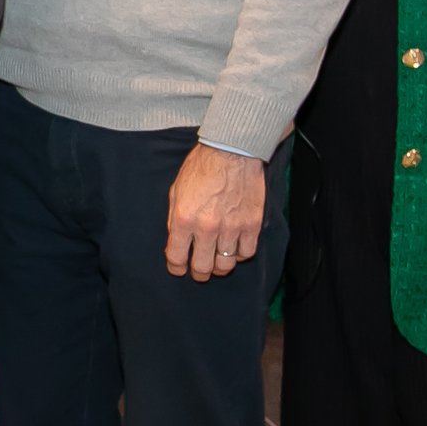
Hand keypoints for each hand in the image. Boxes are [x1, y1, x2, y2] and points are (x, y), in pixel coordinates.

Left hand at [165, 143, 264, 280]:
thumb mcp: (176, 191)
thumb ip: (174, 219)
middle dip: (198, 273)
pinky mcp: (252, 225)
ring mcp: (231, 228)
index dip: (176, 268)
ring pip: (226, 265)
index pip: (177, 257)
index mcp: (184, 219)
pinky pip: (247, 253)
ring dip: (219, 267)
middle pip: (202, 268)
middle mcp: (207, 227)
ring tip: (216, 263)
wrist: (231, 151)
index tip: (178, 269)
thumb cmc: (201, 168)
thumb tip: (175, 241)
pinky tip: (235, 249)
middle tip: (198, 271)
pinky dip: (240, 255)